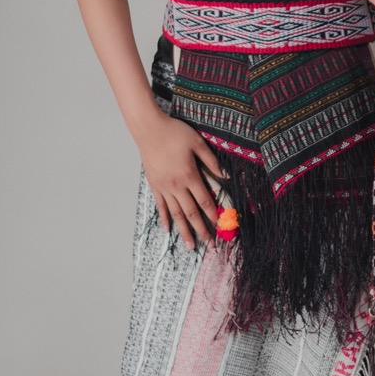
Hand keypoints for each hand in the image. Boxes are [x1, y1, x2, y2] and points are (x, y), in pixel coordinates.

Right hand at [134, 111, 224, 248]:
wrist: (149, 129)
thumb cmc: (175, 133)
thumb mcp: (198, 143)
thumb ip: (211, 161)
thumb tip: (225, 175)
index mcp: (189, 175)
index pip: (205, 201)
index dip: (213, 216)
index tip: (220, 228)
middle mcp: (176, 186)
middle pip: (191, 213)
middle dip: (202, 230)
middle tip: (209, 246)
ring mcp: (164, 187)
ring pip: (176, 214)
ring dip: (184, 231)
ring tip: (190, 246)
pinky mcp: (154, 185)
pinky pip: (161, 206)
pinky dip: (165, 218)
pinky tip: (169, 229)